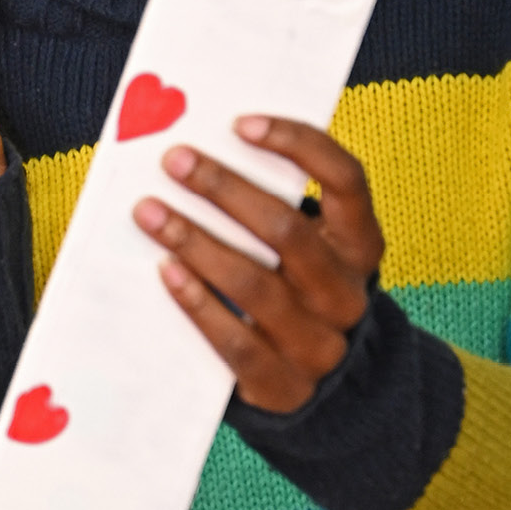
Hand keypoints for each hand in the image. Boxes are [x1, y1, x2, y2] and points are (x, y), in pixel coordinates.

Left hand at [132, 114, 382, 414]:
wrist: (320, 382)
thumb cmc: (293, 288)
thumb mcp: (304, 247)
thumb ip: (272, 205)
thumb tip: (201, 151)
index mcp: (361, 245)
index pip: (346, 180)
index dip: (298, 145)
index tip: (240, 123)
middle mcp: (348, 293)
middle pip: (288, 231)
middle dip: (224, 189)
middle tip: (175, 160)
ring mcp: (320, 344)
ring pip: (256, 284)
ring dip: (196, 241)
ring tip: (149, 212)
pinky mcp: (284, 386)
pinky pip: (236, 341)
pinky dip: (198, 303)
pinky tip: (165, 271)